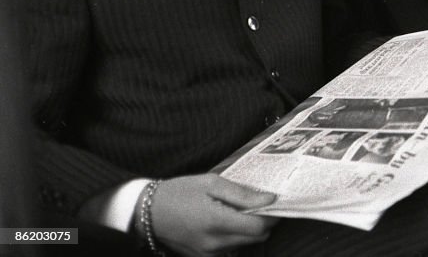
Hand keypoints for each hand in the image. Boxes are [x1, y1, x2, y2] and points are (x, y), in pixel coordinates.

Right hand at [147, 174, 277, 256]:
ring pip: (244, 244)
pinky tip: (226, 221)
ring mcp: (208, 254)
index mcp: (217, 222)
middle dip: (263, 222)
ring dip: (249, 229)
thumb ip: (242, 194)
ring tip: (239, 210)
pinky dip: (235, 236)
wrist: (147, 212)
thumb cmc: (179, 192)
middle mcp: (214, 243)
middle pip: (256, 238)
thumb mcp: (211, 183)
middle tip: (259, 203)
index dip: (272, 215)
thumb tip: (270, 200)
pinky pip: (230, 249)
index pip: (259, 227)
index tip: (275, 202)